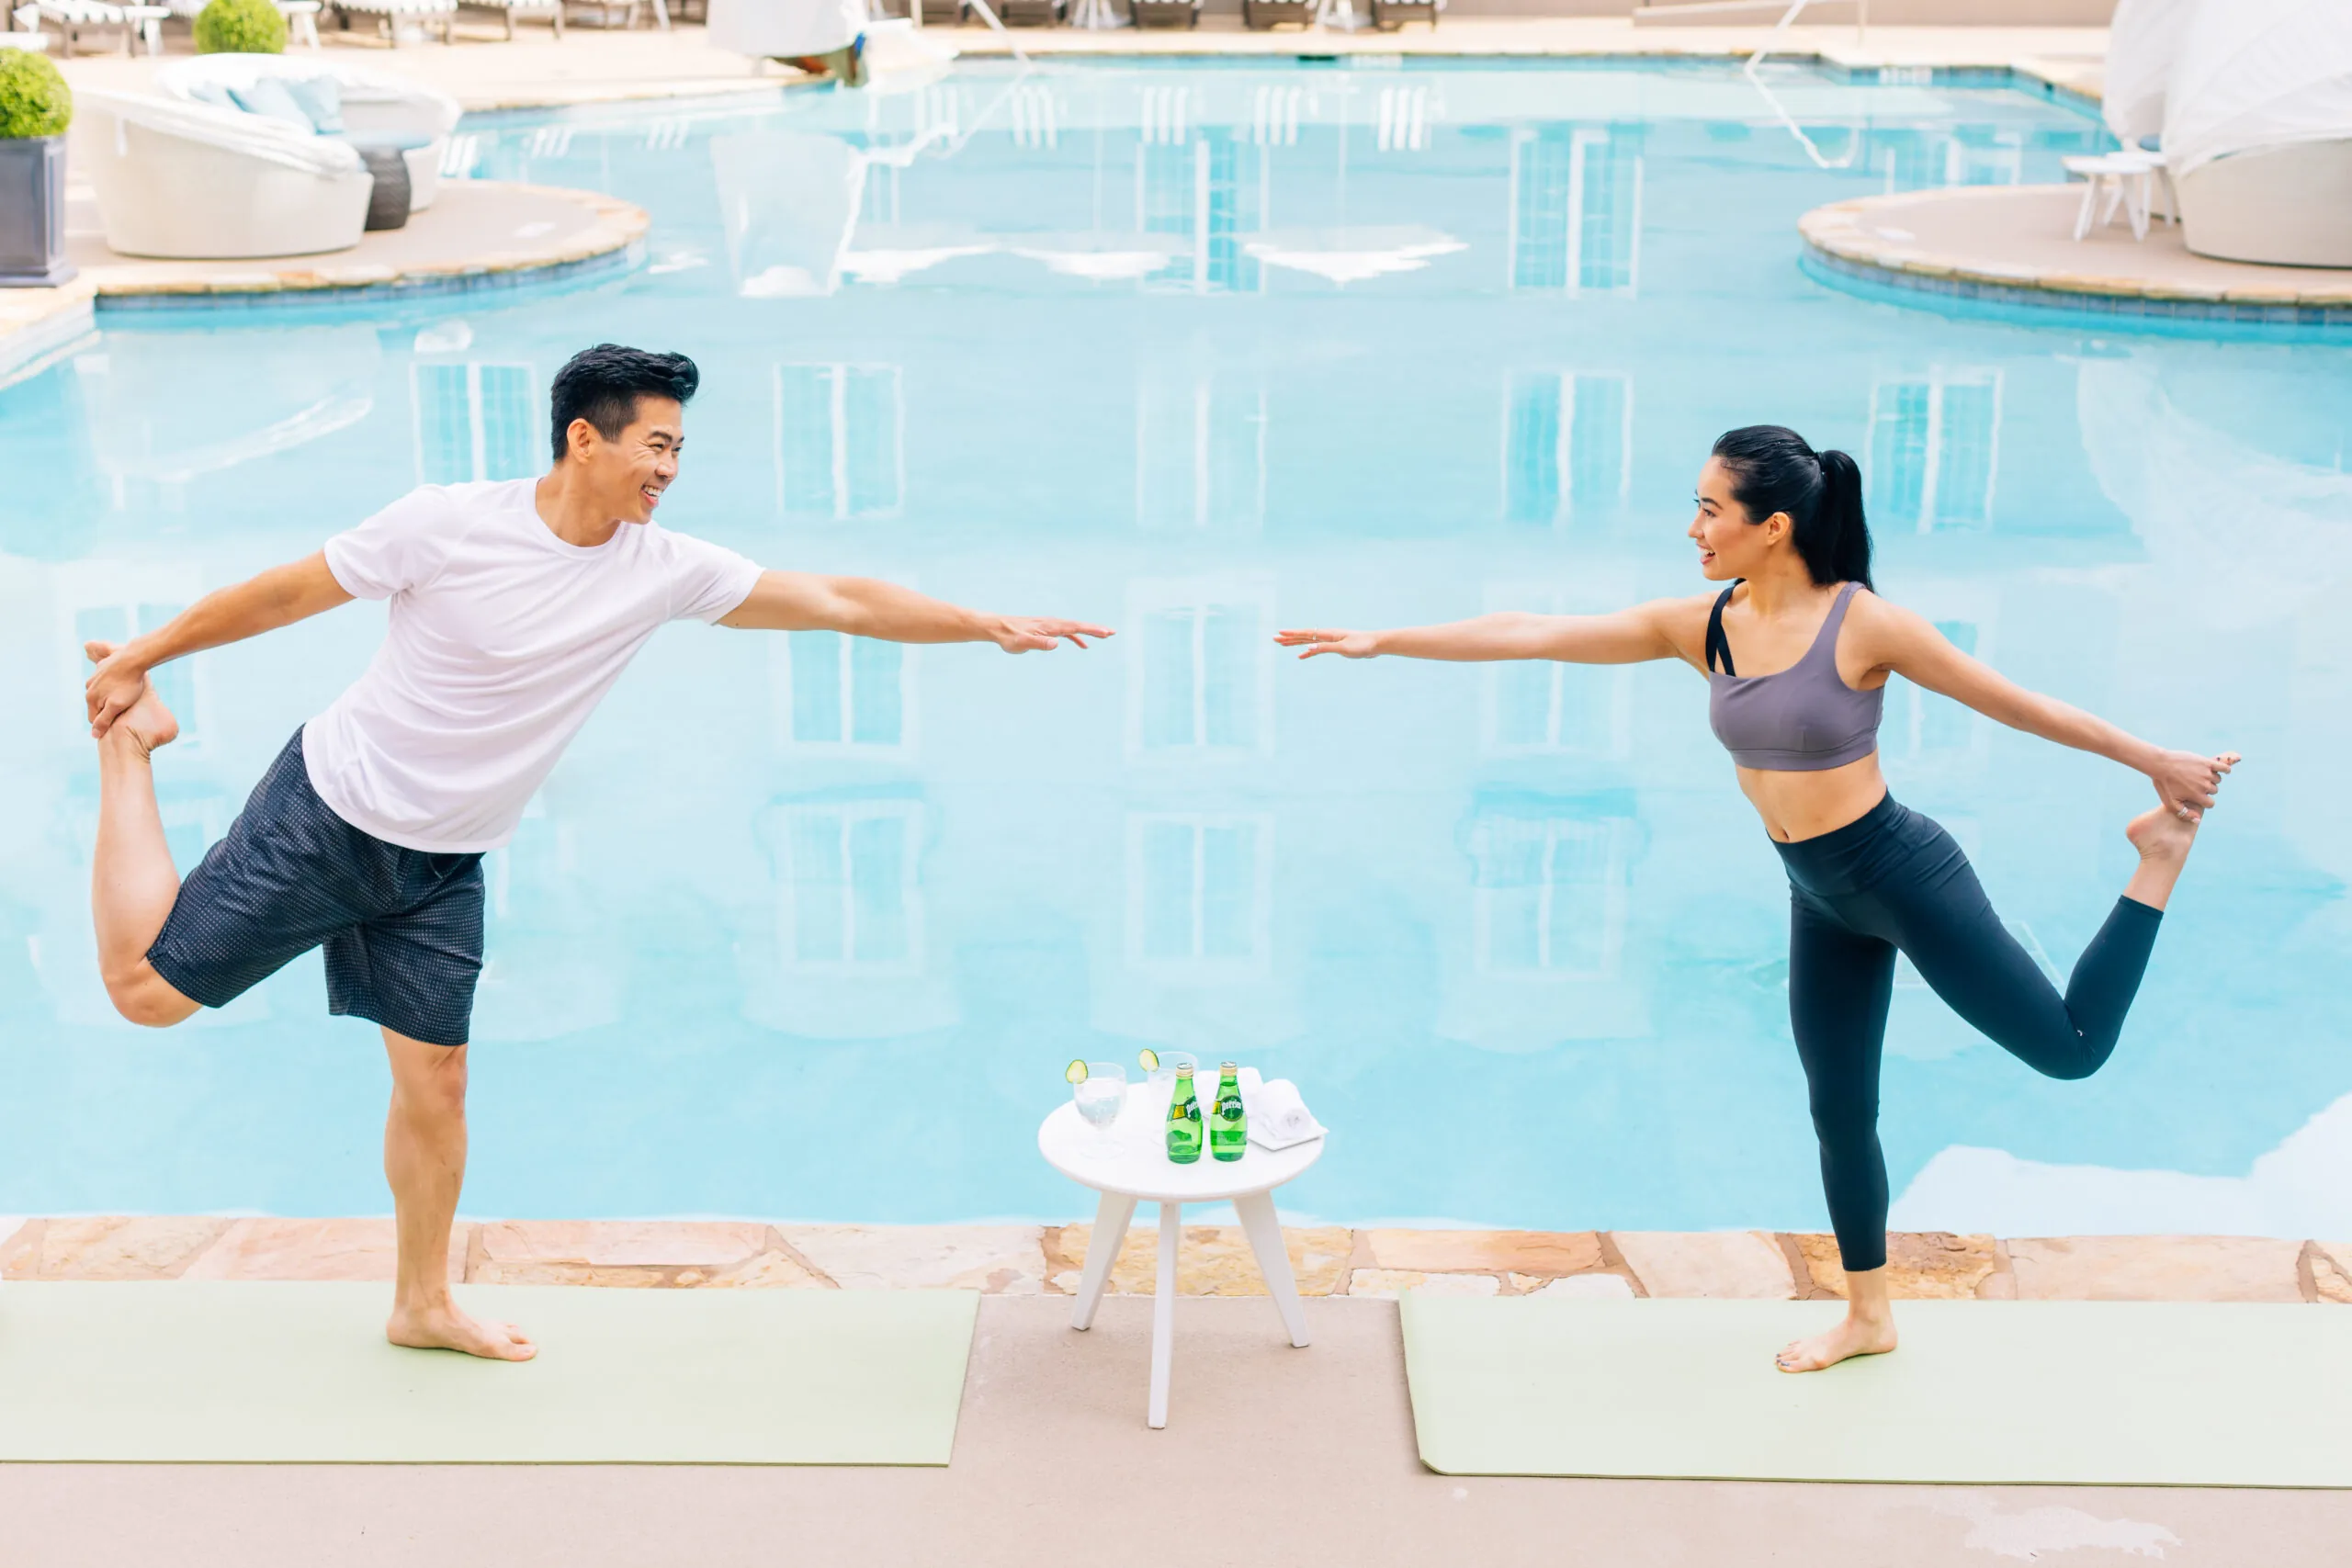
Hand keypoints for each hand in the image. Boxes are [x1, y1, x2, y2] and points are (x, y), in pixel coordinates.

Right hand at [84, 640, 149, 738]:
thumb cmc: (128, 684)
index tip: (120, 721)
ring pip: (101, 695)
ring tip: (126, 696)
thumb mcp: (117, 706)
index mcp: (91, 699)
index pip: (94, 720)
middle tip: (125, 708)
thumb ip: (104, 720)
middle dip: (108, 711)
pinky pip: (106, 683)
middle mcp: (89, 688)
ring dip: (110, 698)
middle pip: (97, 707)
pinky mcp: (102, 669)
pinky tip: (123, 685)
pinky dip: (112, 686)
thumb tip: (94, 735)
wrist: (133, 658)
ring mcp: (94, 677)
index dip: (107, 723)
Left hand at [992, 617, 1113, 653]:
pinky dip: (1077, 637)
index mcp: (1050, 626)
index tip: (1106, 632)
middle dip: (1096, 629)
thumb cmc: (1009, 637)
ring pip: (1074, 628)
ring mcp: (1050, 626)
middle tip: (1113, 632)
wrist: (998, 628)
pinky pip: (1066, 633)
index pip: (1075, 627)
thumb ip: (1039, 643)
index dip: (1091, 629)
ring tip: (1105, 636)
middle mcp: (1052, 623)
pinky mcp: (1046, 630)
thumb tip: (1057, 643)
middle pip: (1078, 625)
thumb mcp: (1022, 643)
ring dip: (1089, 632)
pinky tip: (1083, 645)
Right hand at [1274, 628, 1379, 658]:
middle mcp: (1327, 635)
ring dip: (1296, 643)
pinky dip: (1308, 652)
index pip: (1306, 633)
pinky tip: (1301, 656)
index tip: (1279, 633)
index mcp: (1328, 634)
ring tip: (1282, 644)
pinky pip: (1317, 649)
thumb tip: (1308, 648)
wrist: (1376, 644)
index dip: (1292, 634)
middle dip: (1289, 637)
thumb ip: (1326, 648)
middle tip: (1274, 638)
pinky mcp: (1335, 647)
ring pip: (1309, 641)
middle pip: (1304, 636)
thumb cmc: (1362, 645)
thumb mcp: (1344, 648)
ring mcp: (1331, 641)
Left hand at [2148, 748, 2238, 822]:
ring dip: (2211, 779)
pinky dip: (2225, 769)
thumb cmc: (2163, 783)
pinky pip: (2223, 767)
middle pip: (2214, 791)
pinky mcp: (2206, 762)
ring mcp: (2206, 773)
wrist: (2159, 763)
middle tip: (2194, 784)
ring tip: (2200, 776)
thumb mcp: (2170, 802)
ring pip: (2217, 779)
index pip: (2210, 803)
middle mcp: (2204, 785)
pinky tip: (2223, 770)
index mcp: (2197, 795)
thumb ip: (2184, 813)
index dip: (2204, 801)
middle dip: (2206, 789)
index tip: (2197, 796)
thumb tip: (2198, 820)